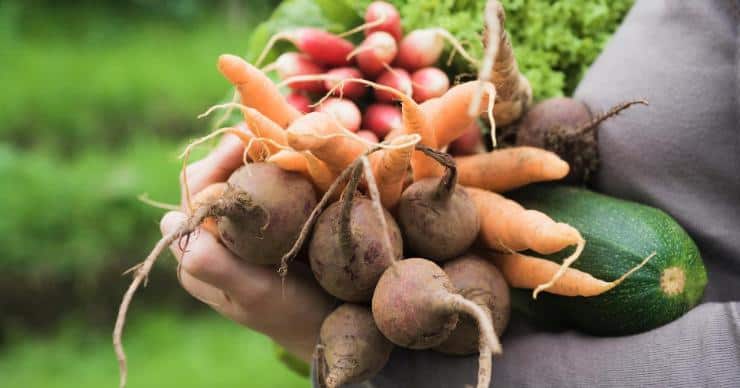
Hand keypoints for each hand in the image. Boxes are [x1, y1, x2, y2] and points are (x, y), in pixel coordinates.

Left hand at [160, 132, 334, 361]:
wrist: (328, 327)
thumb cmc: (292, 313)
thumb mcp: (253, 293)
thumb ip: (211, 264)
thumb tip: (168, 221)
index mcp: (196, 252)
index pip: (195, 191)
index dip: (219, 162)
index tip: (253, 143)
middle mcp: (211, 238)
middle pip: (216, 176)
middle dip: (241, 151)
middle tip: (273, 132)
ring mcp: (238, 230)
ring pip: (240, 176)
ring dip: (260, 155)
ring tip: (285, 138)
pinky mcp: (264, 225)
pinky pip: (265, 185)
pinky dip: (278, 167)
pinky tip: (298, 157)